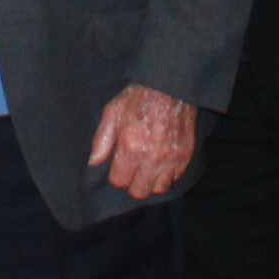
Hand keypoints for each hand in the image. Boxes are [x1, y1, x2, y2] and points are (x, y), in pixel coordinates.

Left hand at [87, 83, 199, 199]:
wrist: (170, 86)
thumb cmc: (139, 97)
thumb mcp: (112, 112)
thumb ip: (101, 140)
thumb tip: (93, 163)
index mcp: (130, 147)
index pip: (119, 181)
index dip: (116, 176)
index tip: (118, 168)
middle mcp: (151, 157)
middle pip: (139, 191)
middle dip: (132, 184)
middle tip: (132, 171)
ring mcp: (171, 159)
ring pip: (159, 189)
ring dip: (151, 182)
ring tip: (147, 170)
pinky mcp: (185, 156)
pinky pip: (175, 179)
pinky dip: (167, 175)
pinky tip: (161, 164)